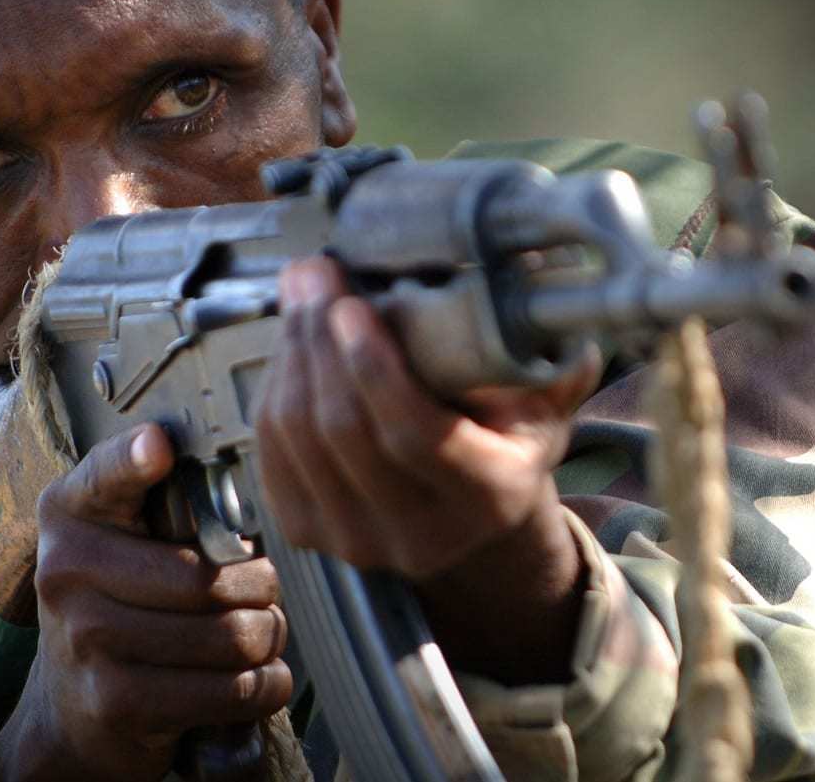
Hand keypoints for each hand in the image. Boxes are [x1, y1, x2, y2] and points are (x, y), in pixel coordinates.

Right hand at [0, 425, 290, 780]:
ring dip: (268, 637)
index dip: (134, 459)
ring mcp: (85, 638)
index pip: (106, 475)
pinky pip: (229, 691)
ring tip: (260, 632)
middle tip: (262, 592)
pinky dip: (265, 686)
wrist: (71, 705)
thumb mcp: (126, 539)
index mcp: (71, 510)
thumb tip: (251, 506)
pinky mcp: (114, 702)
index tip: (158, 447)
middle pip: (207, 576)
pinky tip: (261, 676)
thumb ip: (173, 504)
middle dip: (261, 587)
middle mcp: (66, 568)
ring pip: (230, 635)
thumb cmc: (124, 600)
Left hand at [255, 257, 597, 683]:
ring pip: (296, 435)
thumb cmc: (507, 436)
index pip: (413, 434)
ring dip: (290, 352)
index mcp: (488, 497)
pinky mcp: (305, 531)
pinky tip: (291, 343)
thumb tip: (536, 303)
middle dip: (318, 339)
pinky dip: (273, 384)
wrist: (470, 513)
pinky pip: (269, 448)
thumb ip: (544, 360)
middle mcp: (417, 536)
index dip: (372, 367)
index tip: (351, 304)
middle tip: (314, 273)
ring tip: (301, 292)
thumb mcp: (542, 401)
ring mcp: (354, 541)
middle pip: (342, 430)